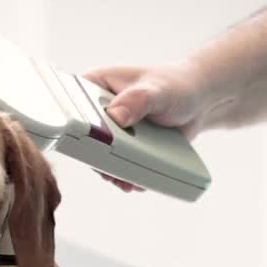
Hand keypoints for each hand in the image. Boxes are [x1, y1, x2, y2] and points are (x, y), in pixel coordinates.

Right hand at [83, 63, 210, 191]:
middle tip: (109, 171)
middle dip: (95, 157)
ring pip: (98, 156)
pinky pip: (116, 165)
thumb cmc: (174, 85)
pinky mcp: (121, 147)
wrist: (196, 102)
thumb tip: (116, 117)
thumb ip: (137, 100)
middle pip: (82, 137)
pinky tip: (135, 181)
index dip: (73, 126)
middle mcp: (96, 109)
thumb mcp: (156, 90)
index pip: (69, 106)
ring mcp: (108, 130)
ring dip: (110, 171)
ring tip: (125, 182)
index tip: (88, 143)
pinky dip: (124, 176)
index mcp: (94, 85)